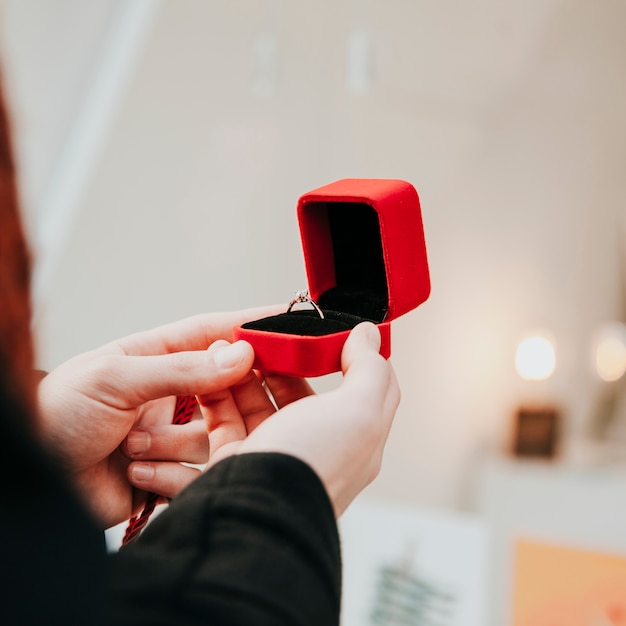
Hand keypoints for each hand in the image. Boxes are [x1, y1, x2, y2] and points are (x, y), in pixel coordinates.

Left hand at [36, 306, 280, 528]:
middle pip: (226, 384)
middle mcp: (169, 392)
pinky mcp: (169, 471)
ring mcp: (170, 431)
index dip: (249, 326)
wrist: (31, 482)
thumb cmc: (55, 415)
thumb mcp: (115, 379)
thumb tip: (240, 354)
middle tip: (245, 397)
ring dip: (176, 443)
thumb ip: (180, 369)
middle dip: (231, 393)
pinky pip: (195, 470)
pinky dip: (169, 473)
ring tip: (135, 446)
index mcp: (154, 356)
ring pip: (214, 433)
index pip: (212, 333)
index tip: (288, 323)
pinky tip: (134, 471)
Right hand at [199, 322, 399, 516]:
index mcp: (353, 440)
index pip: (359, 389)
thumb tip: (369, 334)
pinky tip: (210, 369)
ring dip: (243, 373)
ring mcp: (273, 455)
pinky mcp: (236, 462)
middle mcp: (313, 447)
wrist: (255, 516)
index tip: (327, 332)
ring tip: (227, 348)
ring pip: (257, 404)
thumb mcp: (359, 413)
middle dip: (281, 362)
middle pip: (298, 393)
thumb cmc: (312, 467)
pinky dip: (215, 394)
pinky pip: (223, 420)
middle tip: (264, 336)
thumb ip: (369, 370)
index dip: (346, 356)